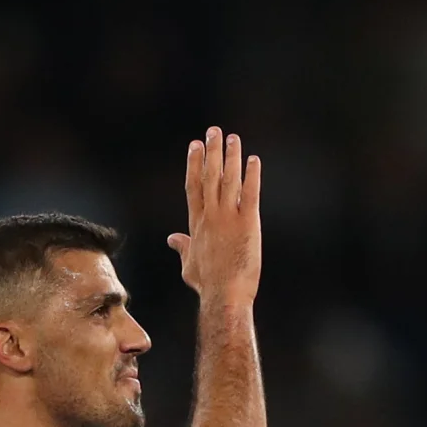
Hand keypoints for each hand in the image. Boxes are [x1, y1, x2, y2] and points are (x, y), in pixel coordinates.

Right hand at [167, 126, 261, 304]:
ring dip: (230, 157)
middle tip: (213, 131)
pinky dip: (251, 176)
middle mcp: (210, 215)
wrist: (225, 295)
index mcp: (196, 223)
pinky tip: (253, 161)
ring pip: (228, 180)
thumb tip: (172, 239)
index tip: (194, 146)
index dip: (193, 164)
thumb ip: (182, 247)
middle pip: (208, 176)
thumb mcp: (189, 265)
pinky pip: (250, 193)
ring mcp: (228, 217)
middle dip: (210, 152)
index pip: (193, 186)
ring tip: (232, 138)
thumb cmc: (208, 284)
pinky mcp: (248, 222)